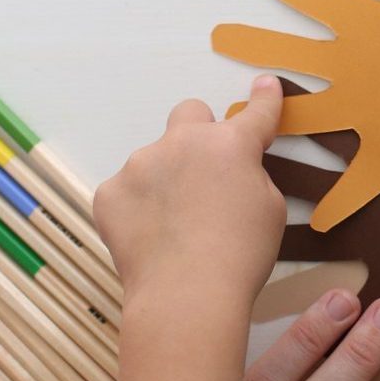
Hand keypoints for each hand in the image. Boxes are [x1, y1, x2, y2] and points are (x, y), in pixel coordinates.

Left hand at [92, 76, 284, 300]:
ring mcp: (140, 165)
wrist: (186, 295)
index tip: (264, 85)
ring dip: (165, 179)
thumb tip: (231, 173)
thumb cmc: (240, 257)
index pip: (255, 115)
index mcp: (230, 146)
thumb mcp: (269, 211)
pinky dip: (136, 208)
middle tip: (204, 172)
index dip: (263, 99)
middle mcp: (182, 143)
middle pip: (190, 113)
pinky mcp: (109, 192)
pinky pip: (126, 191)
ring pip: (154, 159)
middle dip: (198, 133)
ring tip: (175, 227)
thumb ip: (250, 177)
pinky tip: (150, 238)